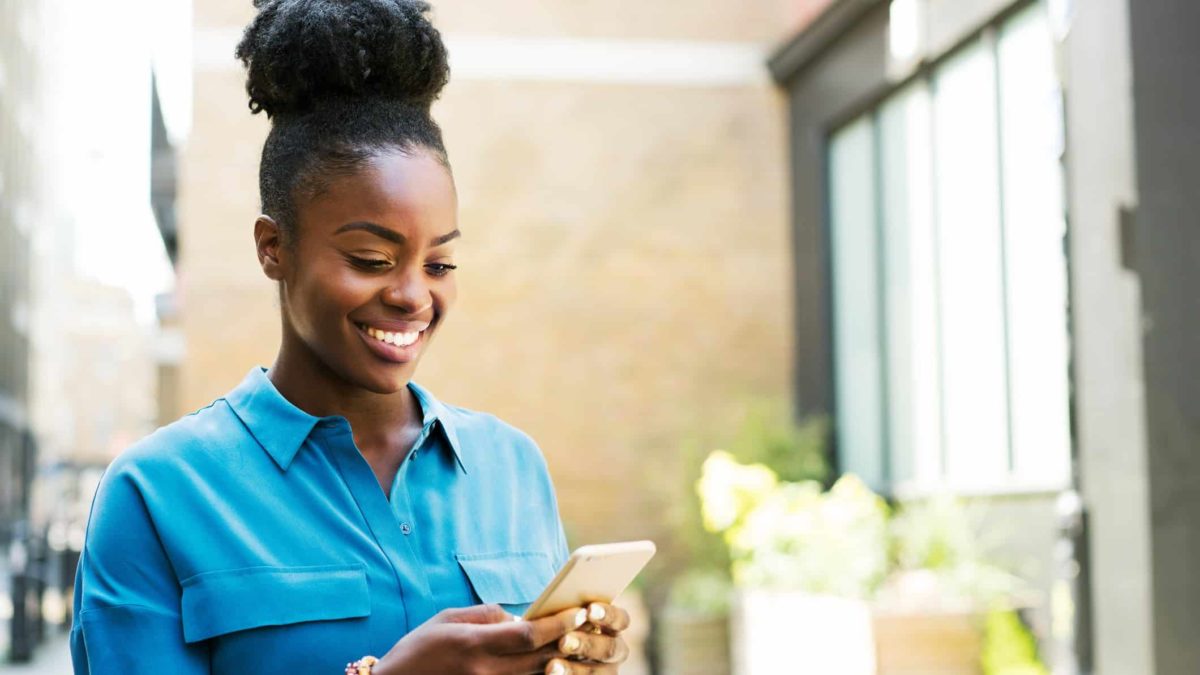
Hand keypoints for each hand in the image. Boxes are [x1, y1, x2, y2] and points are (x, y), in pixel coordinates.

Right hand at [373, 604, 587, 674]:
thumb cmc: (417, 651)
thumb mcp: (447, 620)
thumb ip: (485, 614)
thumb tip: (519, 615)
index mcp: (474, 646)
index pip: (527, 635)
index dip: (558, 624)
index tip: (577, 612)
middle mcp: (484, 673)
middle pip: (540, 659)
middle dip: (569, 642)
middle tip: (592, 628)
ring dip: (563, 664)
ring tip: (583, 648)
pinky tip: (556, 668)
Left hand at [545, 602, 631, 674]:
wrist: (540, 659)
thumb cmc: (550, 629)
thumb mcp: (557, 619)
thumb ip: (563, 615)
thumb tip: (564, 609)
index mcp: (611, 627)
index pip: (620, 620)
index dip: (608, 614)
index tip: (590, 610)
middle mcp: (613, 651)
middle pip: (609, 649)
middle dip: (587, 645)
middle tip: (564, 642)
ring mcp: (603, 672)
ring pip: (596, 673)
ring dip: (574, 670)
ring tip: (551, 667)